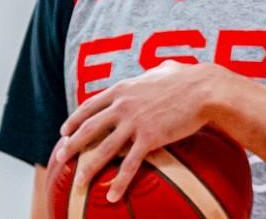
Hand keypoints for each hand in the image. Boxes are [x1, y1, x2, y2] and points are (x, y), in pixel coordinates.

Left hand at [54, 60, 226, 202]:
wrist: (205, 89)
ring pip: (104, 149)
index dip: (74, 120)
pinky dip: (119, 182)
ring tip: (78, 183)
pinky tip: (112, 195)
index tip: (64, 132)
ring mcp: (134, 122)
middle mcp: (123, 105)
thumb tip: (158, 69)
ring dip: (88, 168)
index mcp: (123, 88)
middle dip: (71, 145)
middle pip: (88, 128)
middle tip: (60, 157)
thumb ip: (153, 72)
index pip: (89, 106)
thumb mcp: (164, 69)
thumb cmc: (189, 78)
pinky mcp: (149, 138)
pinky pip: (130, 164)